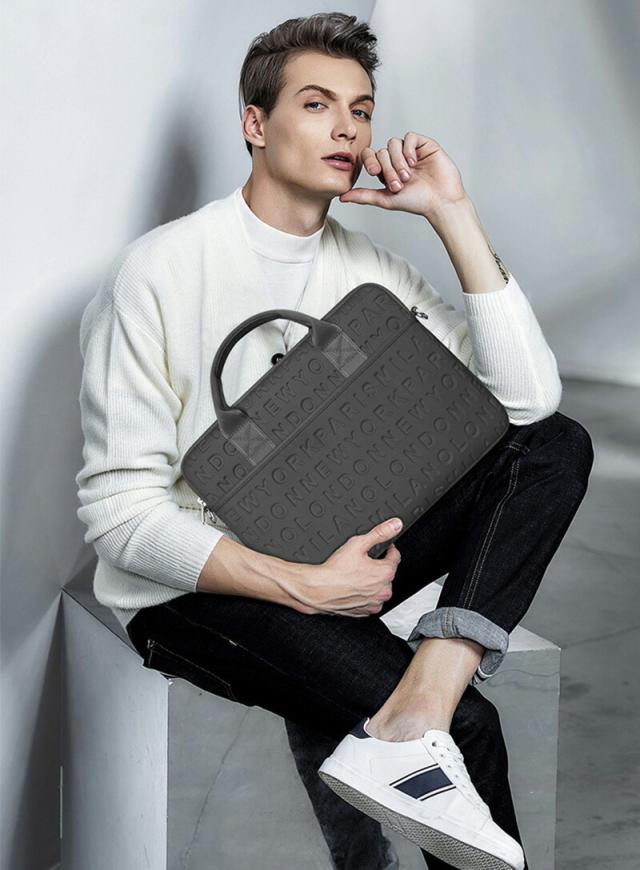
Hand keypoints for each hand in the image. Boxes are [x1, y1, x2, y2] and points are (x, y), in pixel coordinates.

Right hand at [286, 518, 403, 616]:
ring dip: (372, 582)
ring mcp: (374, 603)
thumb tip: (395, 525)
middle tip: (362, 562)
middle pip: (387, 574)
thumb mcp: (358, 543)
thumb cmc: (335, 571)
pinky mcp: (365, 612)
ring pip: (379, 588)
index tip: (383, 548)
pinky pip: (370, 601)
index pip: (395, 557)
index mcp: (385, 573)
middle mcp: (383, 591)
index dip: (389, 549)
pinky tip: (353, 587)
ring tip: (356, 575)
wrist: (318, 590)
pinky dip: (365, 595)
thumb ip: (379, 533)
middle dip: (378, 567)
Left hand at [339, 132, 467, 217]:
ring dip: (397, 161)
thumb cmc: (416, 202)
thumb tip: (342, 197)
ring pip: (393, 144)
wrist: (440, 201)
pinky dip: (408, 149)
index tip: (374, 172)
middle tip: (398, 184)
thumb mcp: (385, 199)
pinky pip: (409, 137)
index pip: (371, 156)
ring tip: (407, 177)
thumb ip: (363, 196)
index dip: (370, 161)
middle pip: (382, 151)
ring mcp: (411, 151)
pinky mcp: (424, 145)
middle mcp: (398, 159)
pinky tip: (413, 162)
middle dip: (388, 168)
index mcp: (387, 170)